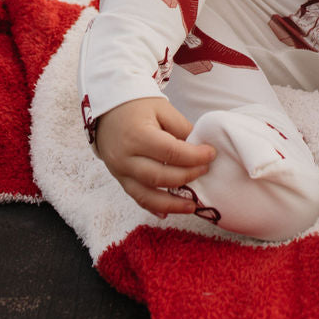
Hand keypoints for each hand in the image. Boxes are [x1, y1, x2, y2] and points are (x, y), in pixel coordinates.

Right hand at [94, 96, 216, 217]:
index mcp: (138, 135)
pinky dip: (153, 207)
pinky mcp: (119, 178)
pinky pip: (137, 197)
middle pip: (160, 176)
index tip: (211, 154)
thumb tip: (200, 148)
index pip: (170, 152)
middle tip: (205, 171)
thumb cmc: (137, 105)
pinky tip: (168, 213)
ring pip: (147, 195)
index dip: (194, 156)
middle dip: (187, 176)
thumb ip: (181, 128)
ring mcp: (120, 171)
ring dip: (172, 203)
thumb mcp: (161, 109)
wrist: (107, 109)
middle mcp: (126, 157)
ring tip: (192, 206)